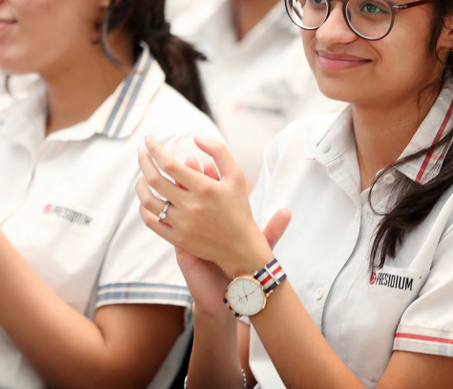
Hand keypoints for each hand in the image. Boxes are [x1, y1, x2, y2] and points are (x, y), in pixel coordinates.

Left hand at [136, 135, 272, 278]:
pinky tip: (146, 199)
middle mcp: (191, 205)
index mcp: (204, 188)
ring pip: (148, 201)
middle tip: (141, 151)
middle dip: (143, 160)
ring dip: (140, 185)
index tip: (148, 139)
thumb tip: (196, 136)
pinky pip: (151, 222)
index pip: (168, 164)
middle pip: (154, 179)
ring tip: (142, 175)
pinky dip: (143, 209)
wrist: (241, 246)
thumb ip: (218, 151)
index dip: (154, 149)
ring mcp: (182, 224)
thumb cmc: (239, 208)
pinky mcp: (177, 239)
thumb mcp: (236, 175)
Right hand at [170, 154, 291, 316]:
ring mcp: (188, 231)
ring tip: (179, 180)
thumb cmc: (243, 266)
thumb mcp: (260, 247)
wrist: (229, 290)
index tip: (210, 164)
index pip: (212, 189)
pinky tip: (166, 207)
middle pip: (191, 190)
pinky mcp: (180, 246)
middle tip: (190, 162)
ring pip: (176, 205)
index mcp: (219, 217)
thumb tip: (288, 211)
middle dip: (189, 176)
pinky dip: (165, 214)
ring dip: (176, 190)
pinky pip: (165, 226)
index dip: (210, 174)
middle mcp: (202, 220)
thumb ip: (273, 230)